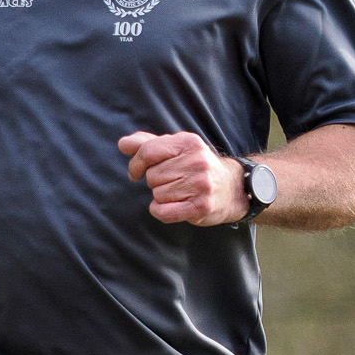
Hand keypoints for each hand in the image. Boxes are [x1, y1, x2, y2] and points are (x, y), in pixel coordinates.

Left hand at [118, 131, 246, 226]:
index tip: (136, 172)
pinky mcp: (202, 206)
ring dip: (161, 197)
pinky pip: (163, 212)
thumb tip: (123, 144)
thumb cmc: (196, 166)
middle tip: (171, 181)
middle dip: (155, 182)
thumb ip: (147, 144)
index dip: (135, 164)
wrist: (231, 187)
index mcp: (188, 142)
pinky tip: (173, 206)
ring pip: (157, 195)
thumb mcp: (176, 148)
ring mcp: (201, 185)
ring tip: (178, 192)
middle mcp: (197, 161)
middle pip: (152, 176)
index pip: (148, 152)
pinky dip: (161, 211)